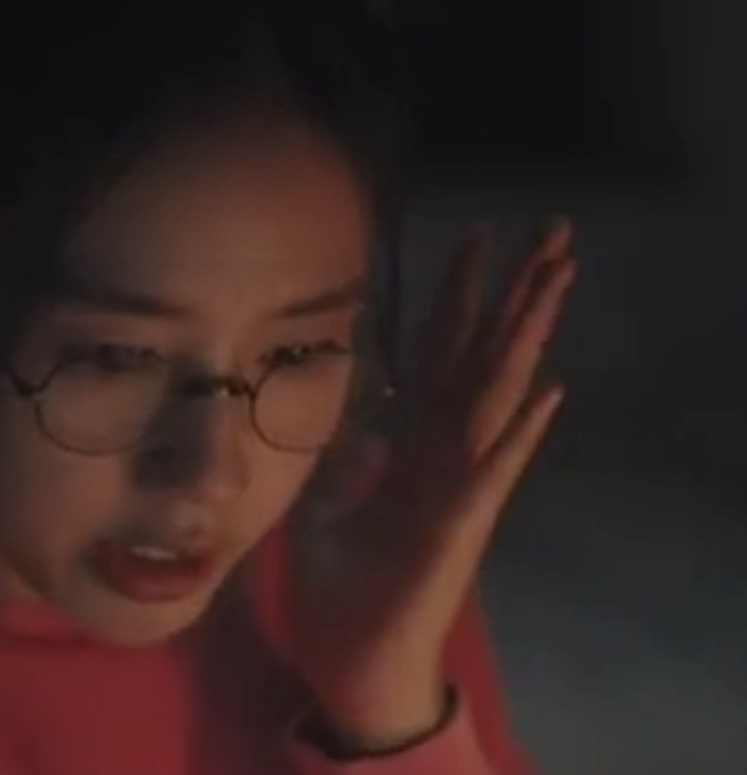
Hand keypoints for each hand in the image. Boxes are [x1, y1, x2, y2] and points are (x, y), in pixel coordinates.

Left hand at [289, 218, 574, 748]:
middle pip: (484, 358)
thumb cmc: (343, 588)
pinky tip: (548, 392)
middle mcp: (445, 455)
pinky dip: (518, 436)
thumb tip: (367, 426)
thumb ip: (349, 464)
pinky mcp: (458, 528)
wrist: (349, 658)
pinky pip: (491, 474)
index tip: (475, 240)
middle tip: (551, 228)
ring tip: (558, 275)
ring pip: (498, 397)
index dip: (457, 298)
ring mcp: (458, 488)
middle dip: (515, 294)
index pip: (440, 354)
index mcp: (413, 447)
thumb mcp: (328, 510)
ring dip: (527, 337)